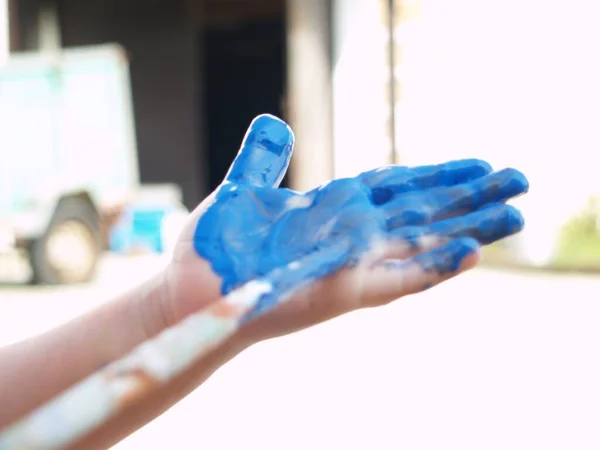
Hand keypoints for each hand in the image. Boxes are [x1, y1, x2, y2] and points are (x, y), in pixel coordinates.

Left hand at [167, 114, 527, 345]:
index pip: (395, 186)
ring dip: (467, 228)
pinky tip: (468, 251)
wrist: (190, 292)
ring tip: (513, 215)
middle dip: (469, 196)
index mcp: (331, 210)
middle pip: (420, 210)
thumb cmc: (214, 247)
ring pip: (420, 242)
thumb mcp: (241, 191)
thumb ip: (262, 160)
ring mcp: (349, 265)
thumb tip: (274, 125)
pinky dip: (431, 267)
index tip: (476, 164)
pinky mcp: (341, 294)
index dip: (436, 174)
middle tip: (518, 181)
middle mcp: (349, 236)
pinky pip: (395, 280)